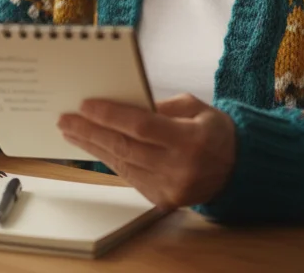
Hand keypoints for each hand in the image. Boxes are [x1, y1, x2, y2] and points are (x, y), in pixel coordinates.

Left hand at [58, 94, 235, 208]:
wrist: (237, 169)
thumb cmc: (214, 131)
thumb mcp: (195, 107)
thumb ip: (161, 106)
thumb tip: (122, 103)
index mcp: (191, 140)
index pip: (141, 126)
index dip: (110, 115)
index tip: (85, 105)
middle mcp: (180, 168)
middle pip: (125, 147)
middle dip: (90, 131)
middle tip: (66, 119)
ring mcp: (170, 188)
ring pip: (122, 165)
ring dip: (93, 147)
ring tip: (72, 131)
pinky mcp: (163, 199)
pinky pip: (128, 176)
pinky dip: (109, 160)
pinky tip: (93, 147)